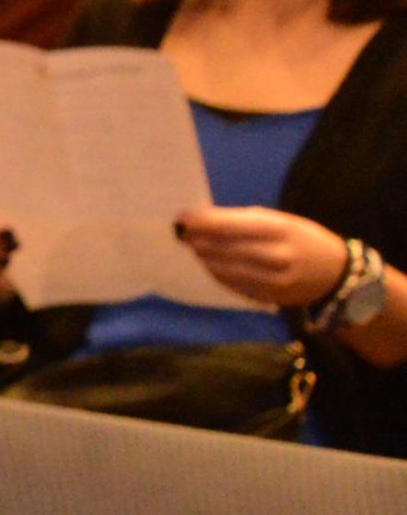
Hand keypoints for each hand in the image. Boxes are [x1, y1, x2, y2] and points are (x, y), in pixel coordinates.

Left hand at [176, 205, 351, 311]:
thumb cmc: (302, 239)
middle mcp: (277, 257)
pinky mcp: (267, 297)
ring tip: (191, 246)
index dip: (206, 223)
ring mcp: (272, 280)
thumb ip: (245, 221)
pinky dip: (216, 272)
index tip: (183, 217)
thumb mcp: (281, 222)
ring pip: (225, 269)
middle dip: (199, 239)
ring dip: (204, 257)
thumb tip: (203, 218)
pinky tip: (208, 263)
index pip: (234, 227)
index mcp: (282, 231)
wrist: (334, 274)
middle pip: (225, 249)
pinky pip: (232, 284)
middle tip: (180, 232)